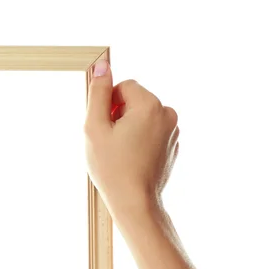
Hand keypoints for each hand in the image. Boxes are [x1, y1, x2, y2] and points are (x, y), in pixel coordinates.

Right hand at [84, 60, 178, 216]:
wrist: (135, 203)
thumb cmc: (112, 167)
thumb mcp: (95, 127)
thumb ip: (97, 93)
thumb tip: (102, 65)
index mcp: (150, 105)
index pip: (123, 86)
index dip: (107, 104)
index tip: (104, 127)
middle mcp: (168, 114)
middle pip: (134, 101)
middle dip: (119, 116)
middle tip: (109, 142)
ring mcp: (173, 132)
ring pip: (142, 117)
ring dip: (128, 129)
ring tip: (120, 153)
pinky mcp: (172, 146)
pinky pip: (151, 133)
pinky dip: (139, 141)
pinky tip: (130, 160)